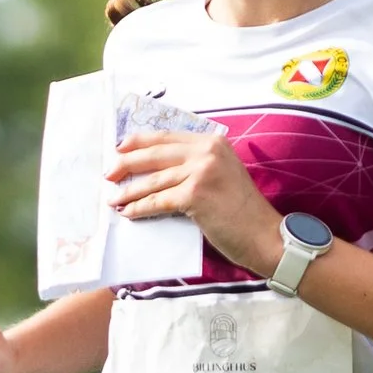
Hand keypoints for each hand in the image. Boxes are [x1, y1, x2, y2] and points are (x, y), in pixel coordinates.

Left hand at [105, 124, 283, 273]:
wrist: (264, 234)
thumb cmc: (242, 211)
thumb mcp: (222, 175)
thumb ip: (196, 165)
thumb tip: (157, 171)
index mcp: (213, 142)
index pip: (166, 137)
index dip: (139, 142)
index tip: (120, 148)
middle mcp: (207, 151)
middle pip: (155, 154)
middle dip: (127, 164)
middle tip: (109, 174)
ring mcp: (201, 171)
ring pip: (153, 180)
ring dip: (129, 191)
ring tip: (114, 199)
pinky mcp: (195, 194)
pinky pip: (158, 200)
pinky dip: (140, 207)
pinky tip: (128, 213)